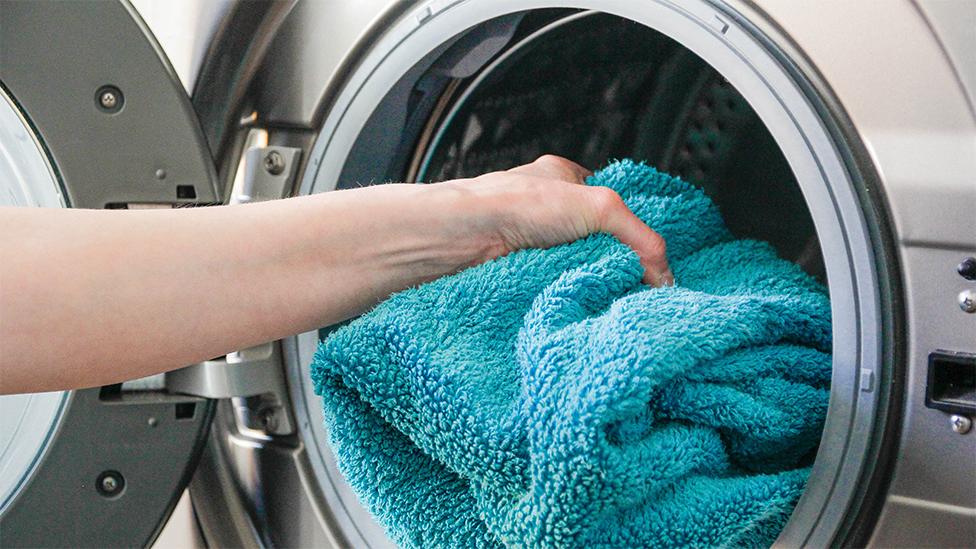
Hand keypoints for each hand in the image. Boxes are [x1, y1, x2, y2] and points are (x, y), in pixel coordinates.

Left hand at [441, 155, 672, 286]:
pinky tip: (573, 301)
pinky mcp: (516, 269)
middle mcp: (543, 207)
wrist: (465, 238)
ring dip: (587, 280)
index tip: (649, 257)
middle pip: (593, 238)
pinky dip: (565, 294)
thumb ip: (640, 237)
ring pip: (573, 265)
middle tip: (630, 282)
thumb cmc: (515, 204)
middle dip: (610, 260)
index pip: (609, 203)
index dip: (630, 229)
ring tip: (602, 296)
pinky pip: (552, 285)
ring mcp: (528, 239)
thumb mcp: (599, 207)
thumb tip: (663, 273)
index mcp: (563, 177)